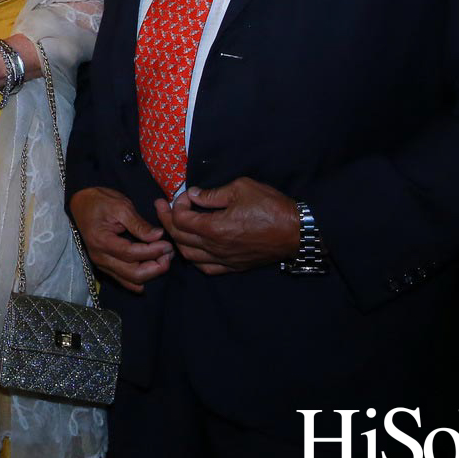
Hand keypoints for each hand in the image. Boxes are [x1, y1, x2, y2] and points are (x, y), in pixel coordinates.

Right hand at [68, 186, 171, 292]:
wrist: (81, 202)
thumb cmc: (100, 201)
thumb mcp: (120, 206)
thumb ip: (139, 224)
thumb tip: (158, 236)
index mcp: (102, 241)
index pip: (131, 254)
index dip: (153, 251)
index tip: (167, 244)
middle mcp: (100, 257)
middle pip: (133, 274)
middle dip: (156, 267)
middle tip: (169, 253)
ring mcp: (102, 264)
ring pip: (131, 281)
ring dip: (151, 273)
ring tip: (164, 258)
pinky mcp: (106, 266)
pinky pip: (126, 280)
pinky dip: (141, 278)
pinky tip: (152, 267)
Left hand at [154, 177, 300, 274]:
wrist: (297, 232)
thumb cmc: (271, 207)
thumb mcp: (241, 189)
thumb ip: (212, 194)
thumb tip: (193, 195)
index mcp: (215, 228)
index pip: (181, 220)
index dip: (176, 205)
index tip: (182, 195)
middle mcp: (215, 248)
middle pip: (180, 237)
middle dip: (167, 220)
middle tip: (161, 206)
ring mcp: (225, 260)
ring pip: (189, 255)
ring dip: (178, 239)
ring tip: (174, 225)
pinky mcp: (234, 267)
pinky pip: (206, 268)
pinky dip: (194, 258)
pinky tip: (193, 248)